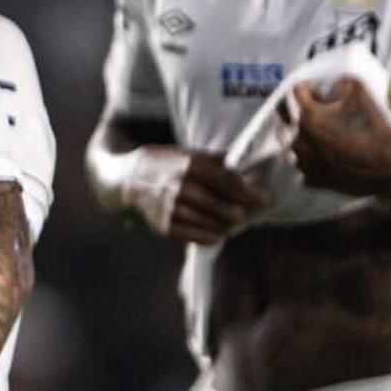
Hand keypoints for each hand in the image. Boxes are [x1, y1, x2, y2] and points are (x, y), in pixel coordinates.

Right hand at [113, 144, 267, 244]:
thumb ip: (217, 160)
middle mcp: (183, 189)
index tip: (267, 198)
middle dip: (244, 211)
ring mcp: (173, 210)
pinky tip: (217, 230)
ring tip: (235, 221)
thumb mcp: (187, 153)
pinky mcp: (165, 227)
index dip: (253, 194)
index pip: (231, 184)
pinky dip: (213, 235)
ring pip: (216, 225)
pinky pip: (199, 237)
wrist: (123, 181)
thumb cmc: (162, 164)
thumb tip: (249, 165)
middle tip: (252, 211)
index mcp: (191, 166)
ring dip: (229, 224)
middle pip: (228, 209)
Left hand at [286, 74, 390, 199]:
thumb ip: (345, 83)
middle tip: (317, 112)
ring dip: (304, 136)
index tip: (314, 91)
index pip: (296, 93)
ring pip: (294, 144)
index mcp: (309, 118)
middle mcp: (300, 141)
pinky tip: (327, 154)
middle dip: (300, 113)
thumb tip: (337, 81)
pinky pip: (304, 165)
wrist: (389, 168)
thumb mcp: (363, 96)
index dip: (307, 89)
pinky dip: (312, 158)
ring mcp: (303, 163)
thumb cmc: (375, 133)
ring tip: (323, 134)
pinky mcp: (311, 179)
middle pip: (289, 120)